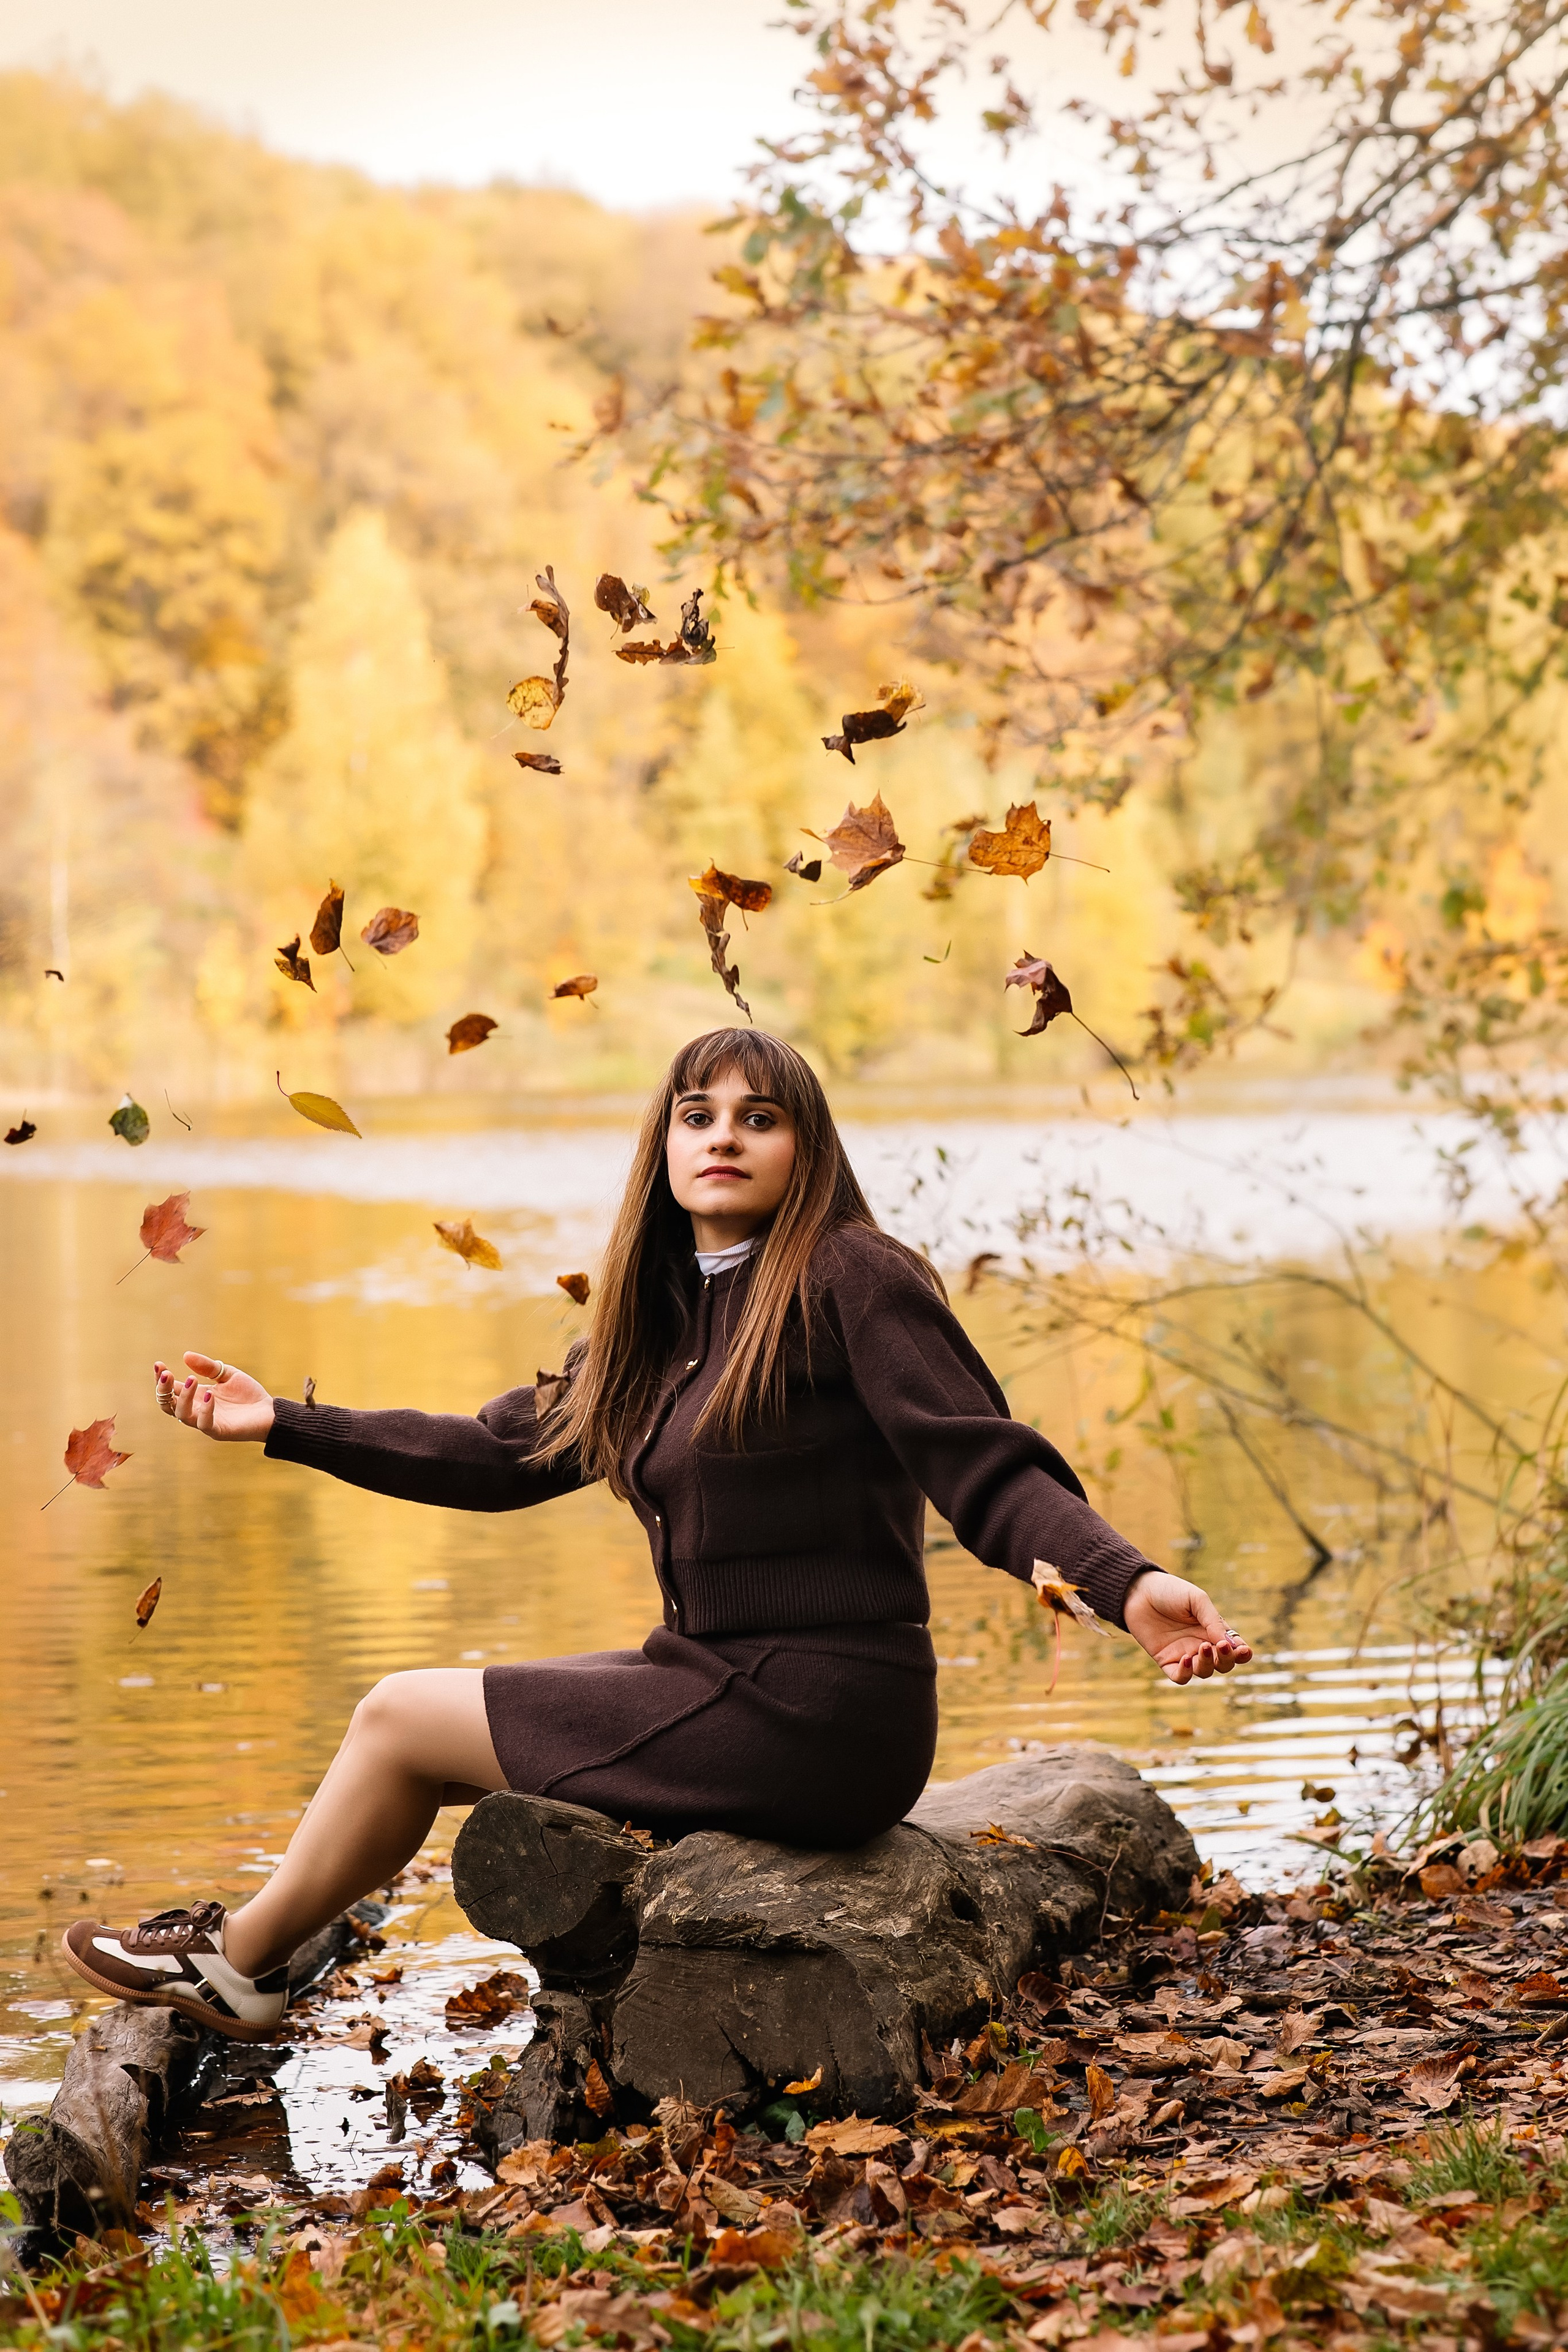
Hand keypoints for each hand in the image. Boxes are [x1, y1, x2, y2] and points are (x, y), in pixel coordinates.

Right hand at [154, 1353, 274, 1443]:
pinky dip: (205, 1409)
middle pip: (168, 1404)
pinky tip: (210, 1394)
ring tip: (192, 1380)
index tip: (159, 1365)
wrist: (270, 1412)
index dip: (162, 1379)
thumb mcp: (227, 1374)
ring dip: (183, 1397)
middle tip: (166, 1374)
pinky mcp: (218, 1431)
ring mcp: (205, 1422)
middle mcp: (196, 1410)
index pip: (170, 1390)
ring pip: (182, 1414)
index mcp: (195, 1397)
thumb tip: (185, 1355)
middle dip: (163, 1389)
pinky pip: (205, 1424)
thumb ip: (208, 1367)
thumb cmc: (247, 1394)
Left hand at [1123, 1569, 1251, 1684]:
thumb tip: (1230, 1643)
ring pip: (1204, 1672)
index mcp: (1213, 1630)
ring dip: (1207, 1663)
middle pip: (1223, 1665)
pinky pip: (1180, 1677)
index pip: (1235, 1649)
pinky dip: (1186, 1673)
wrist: (1138, 1591)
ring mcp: (1184, 1654)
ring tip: (1201, 1646)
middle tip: (1221, 1647)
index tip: (1244, 1651)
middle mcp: (1201, 1645)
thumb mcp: (1196, 1600)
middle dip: (1226, 1660)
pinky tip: (1185, 1658)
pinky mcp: (1166, 1661)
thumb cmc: (1170, 1591)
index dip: (1243, 1654)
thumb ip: (1213, 1620)